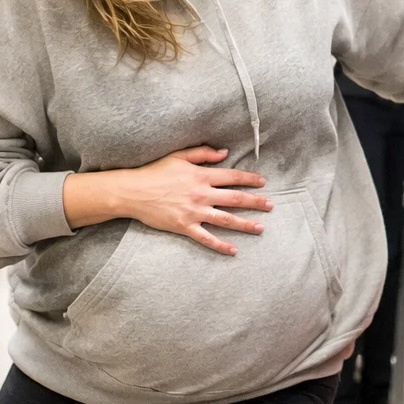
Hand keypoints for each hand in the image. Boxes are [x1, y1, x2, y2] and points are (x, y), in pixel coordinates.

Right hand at [123, 146, 272, 255]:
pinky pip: (206, 238)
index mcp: (202, 176)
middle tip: (271, 206)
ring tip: (261, 228)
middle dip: (256, 202)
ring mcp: (194, 212)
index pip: (232, 177)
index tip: (263, 183)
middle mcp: (202, 194)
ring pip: (226, 219)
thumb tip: (225, 153)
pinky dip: (221, 245)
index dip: (250, 179)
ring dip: (246, 224)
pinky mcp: (185, 226)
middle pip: (235, 199)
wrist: (133, 192)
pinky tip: (234, 250)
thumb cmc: (155, 172)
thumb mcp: (179, 156)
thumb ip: (203, 153)